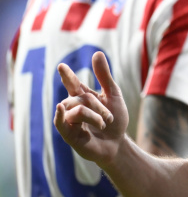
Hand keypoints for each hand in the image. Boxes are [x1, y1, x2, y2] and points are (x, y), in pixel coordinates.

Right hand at [54, 51, 129, 165]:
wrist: (118, 144)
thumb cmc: (116, 121)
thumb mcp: (113, 96)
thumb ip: (104, 76)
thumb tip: (97, 53)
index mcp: (83, 97)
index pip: (73, 84)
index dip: (68, 76)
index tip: (62, 66)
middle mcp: (74, 107)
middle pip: (80, 98)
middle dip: (98, 106)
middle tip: (109, 118)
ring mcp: (69, 121)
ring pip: (76, 110)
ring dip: (94, 116)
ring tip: (104, 124)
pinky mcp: (68, 135)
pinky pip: (61, 123)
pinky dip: (61, 116)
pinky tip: (60, 108)